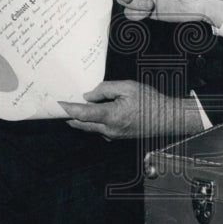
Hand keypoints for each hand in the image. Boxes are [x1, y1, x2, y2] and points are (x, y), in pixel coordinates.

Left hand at [59, 80, 204, 138]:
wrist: (165, 118)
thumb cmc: (149, 101)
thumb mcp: (128, 87)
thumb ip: (105, 89)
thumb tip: (88, 95)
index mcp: (111, 115)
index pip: (82, 113)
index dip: (68, 109)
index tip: (57, 104)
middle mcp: (109, 129)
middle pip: (81, 124)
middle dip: (69, 115)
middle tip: (59, 106)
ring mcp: (112, 135)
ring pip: (89, 127)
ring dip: (79, 119)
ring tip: (72, 106)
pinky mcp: (116, 136)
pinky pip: (98, 129)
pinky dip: (90, 121)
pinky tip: (91, 112)